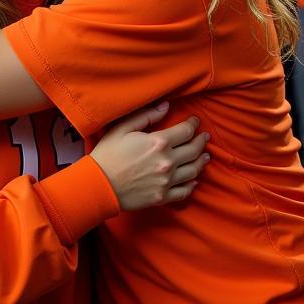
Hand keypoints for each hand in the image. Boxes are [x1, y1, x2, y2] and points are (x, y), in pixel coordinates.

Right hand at [91, 104, 208, 210]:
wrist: (98, 185)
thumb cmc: (107, 154)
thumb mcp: (122, 128)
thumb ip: (146, 116)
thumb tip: (165, 106)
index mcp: (158, 142)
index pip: (185, 131)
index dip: (193, 125)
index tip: (195, 122)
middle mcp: (167, 162)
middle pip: (193, 151)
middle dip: (201, 142)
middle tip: (205, 137)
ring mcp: (166, 181)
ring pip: (193, 171)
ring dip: (201, 162)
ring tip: (205, 156)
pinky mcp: (162, 197)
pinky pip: (184, 191)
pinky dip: (192, 184)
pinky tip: (194, 180)